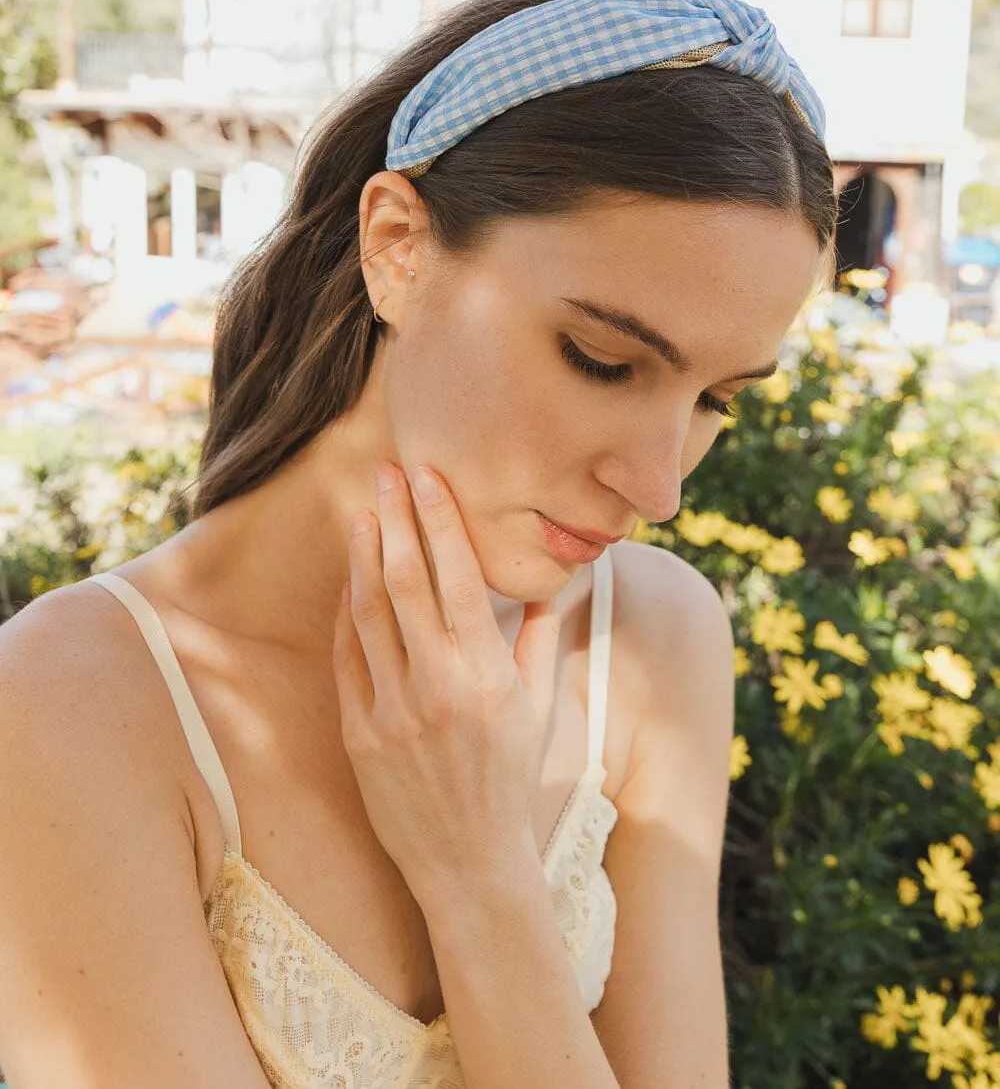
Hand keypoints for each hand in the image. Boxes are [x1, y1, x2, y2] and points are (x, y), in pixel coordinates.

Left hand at [332, 461, 560, 911]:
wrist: (469, 864)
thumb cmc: (510, 781)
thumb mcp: (538, 710)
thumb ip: (543, 642)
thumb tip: (556, 584)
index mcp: (487, 676)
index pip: (459, 578)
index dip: (440, 521)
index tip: (428, 478)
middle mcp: (438, 687)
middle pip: (408, 582)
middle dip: (396, 519)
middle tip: (386, 472)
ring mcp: (393, 712)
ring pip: (370, 613)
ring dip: (364, 556)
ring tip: (362, 512)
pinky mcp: (358, 736)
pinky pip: (347, 660)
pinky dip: (346, 616)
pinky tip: (349, 581)